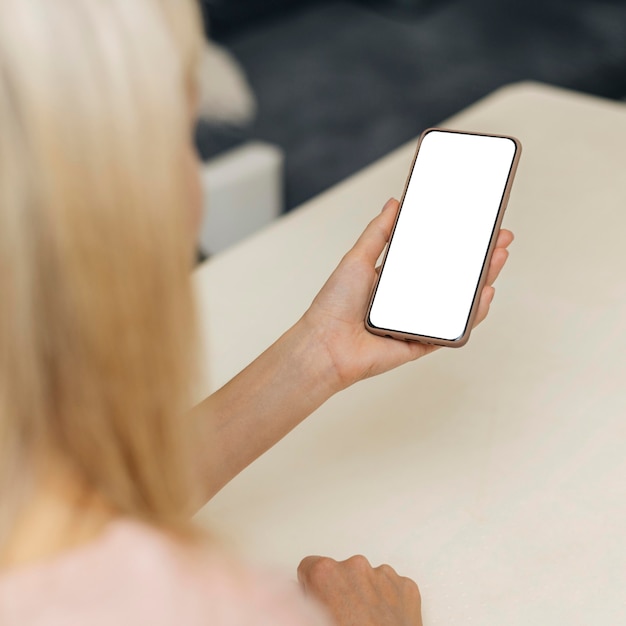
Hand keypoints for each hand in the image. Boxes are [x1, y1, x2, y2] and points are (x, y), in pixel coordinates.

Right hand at [298, 555, 421, 625]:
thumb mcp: (311, 622)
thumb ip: (303, 602)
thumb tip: (299, 596)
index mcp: (325, 573)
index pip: (310, 567)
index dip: (312, 588)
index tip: (318, 602)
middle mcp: (355, 566)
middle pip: (341, 572)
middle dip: (341, 591)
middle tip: (344, 620)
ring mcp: (384, 575)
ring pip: (368, 578)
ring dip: (365, 595)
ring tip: (366, 624)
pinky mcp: (406, 586)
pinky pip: (392, 588)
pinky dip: (388, 601)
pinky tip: (383, 623)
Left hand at [302, 198, 513, 389]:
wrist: (325, 344)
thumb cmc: (334, 304)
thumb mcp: (357, 258)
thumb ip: (378, 233)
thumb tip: (393, 204)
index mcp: (395, 280)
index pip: (434, 258)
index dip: (457, 243)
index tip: (478, 226)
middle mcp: (409, 300)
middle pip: (452, 279)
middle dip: (479, 259)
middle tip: (499, 239)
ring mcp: (417, 321)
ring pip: (457, 303)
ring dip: (481, 281)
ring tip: (497, 258)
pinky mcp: (422, 343)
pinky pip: (452, 330)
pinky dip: (471, 315)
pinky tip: (483, 294)